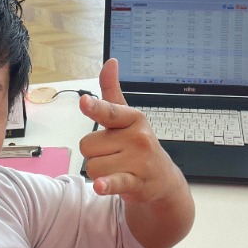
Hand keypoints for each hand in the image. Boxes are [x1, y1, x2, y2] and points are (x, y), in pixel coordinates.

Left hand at [79, 58, 194, 247]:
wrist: (163, 179)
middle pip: (88, 146)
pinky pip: (114, 182)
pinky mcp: (137, 182)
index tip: (85, 102)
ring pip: (92, 167)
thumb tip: (110, 62)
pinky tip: (102, 185)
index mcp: (133, 118)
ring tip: (117, 170)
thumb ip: (112, 92)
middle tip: (114, 156)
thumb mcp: (127, 118)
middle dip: (95, 154)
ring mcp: (138, 160)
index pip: (109, 112)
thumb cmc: (138, 145)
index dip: (95, 107)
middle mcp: (137, 137)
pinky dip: (107, 185)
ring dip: (99, 173)